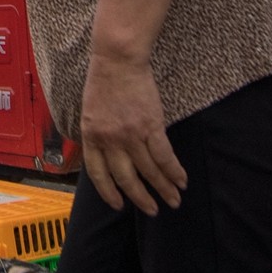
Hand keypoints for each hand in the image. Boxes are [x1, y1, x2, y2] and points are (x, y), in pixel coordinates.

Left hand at [79, 53, 186, 214]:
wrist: (117, 61)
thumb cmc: (103, 83)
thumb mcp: (90, 113)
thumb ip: (98, 136)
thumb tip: (109, 156)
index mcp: (92, 137)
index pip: (98, 174)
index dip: (109, 192)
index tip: (118, 205)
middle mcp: (110, 141)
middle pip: (126, 178)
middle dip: (141, 198)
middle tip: (153, 210)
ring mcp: (130, 135)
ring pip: (149, 171)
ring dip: (163, 188)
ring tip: (174, 200)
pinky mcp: (150, 126)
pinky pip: (164, 155)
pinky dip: (174, 170)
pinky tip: (181, 180)